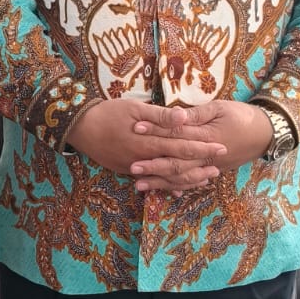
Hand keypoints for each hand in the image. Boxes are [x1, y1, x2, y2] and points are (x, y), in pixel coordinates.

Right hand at [66, 98, 226, 182]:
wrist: (78, 127)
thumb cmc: (107, 113)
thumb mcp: (134, 109)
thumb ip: (160, 116)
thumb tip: (184, 117)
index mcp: (148, 142)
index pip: (181, 146)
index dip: (202, 148)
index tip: (220, 147)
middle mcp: (143, 159)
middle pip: (177, 166)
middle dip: (199, 166)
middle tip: (219, 167)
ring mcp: (134, 168)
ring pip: (165, 178)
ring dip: (187, 179)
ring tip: (205, 178)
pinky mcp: (125, 170)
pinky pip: (151, 180)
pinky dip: (167, 185)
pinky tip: (178, 189)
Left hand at [131, 100, 273, 191]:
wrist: (266, 134)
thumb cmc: (242, 116)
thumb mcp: (220, 108)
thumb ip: (196, 114)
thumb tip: (174, 115)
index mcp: (207, 136)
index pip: (177, 133)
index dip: (156, 130)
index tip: (136, 128)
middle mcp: (207, 155)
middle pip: (176, 161)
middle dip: (153, 165)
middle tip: (132, 167)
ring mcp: (210, 166)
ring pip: (182, 176)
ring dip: (160, 181)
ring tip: (139, 184)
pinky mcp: (212, 170)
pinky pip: (192, 182)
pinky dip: (176, 187)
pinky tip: (161, 191)